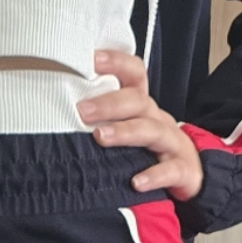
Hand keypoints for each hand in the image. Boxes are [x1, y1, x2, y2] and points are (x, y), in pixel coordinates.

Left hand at [78, 50, 203, 200]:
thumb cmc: (146, 150)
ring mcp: (171, 143)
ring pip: (151, 130)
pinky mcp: (182, 170)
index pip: (134, 74)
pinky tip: (136, 182)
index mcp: (141, 106)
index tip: (91, 60)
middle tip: (83, 110)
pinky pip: (170, 171)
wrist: (188, 176)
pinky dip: (154, 176)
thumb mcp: (127, 129)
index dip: (116, 63)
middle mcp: (156, 118)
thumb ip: (99, 121)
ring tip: (101, 137)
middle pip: (137, 101)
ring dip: (126, 132)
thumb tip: (53, 114)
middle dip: (110, 103)